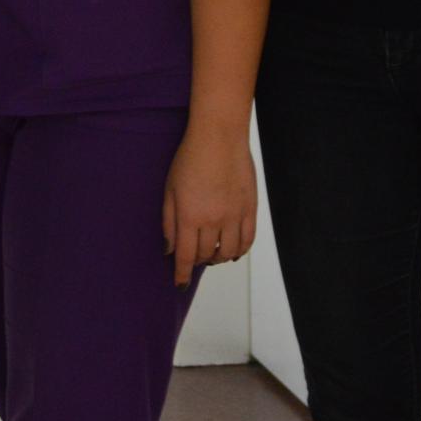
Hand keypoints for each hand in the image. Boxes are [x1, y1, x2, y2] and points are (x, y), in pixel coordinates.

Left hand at [162, 127, 257, 288]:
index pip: (185, 256)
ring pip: (228, 252)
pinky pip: (247, 240)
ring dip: (217, 258)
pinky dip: (239, 251)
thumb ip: (169, 221)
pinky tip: (231, 251)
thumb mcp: (169, 189)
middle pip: (206, 254)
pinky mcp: (251, 209)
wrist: (220, 137)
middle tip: (192, 258)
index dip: (181, 273)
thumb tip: (169, 249)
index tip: (179, 283)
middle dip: (196, 261)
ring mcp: (235, 216)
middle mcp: (213, 220)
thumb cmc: (189, 158)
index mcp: (190, 216)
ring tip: (211, 255)